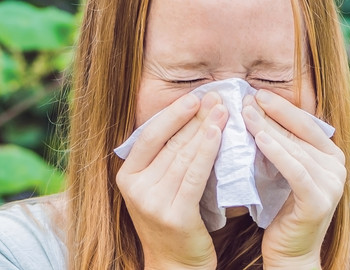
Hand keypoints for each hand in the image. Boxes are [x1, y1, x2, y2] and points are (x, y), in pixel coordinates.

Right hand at [116, 92, 227, 269]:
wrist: (176, 265)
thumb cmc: (172, 221)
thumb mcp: (158, 188)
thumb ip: (164, 160)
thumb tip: (187, 119)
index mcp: (126, 176)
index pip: (149, 136)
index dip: (172, 115)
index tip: (193, 97)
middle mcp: (135, 188)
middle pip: (170, 144)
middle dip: (195, 117)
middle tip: (216, 97)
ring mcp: (153, 202)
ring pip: (183, 156)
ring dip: (205, 129)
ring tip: (222, 110)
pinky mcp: (174, 215)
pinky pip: (194, 175)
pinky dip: (207, 151)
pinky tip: (217, 134)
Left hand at [242, 90, 345, 268]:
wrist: (288, 251)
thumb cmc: (278, 207)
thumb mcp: (280, 169)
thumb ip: (279, 143)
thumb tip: (254, 108)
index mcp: (330, 154)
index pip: (304, 122)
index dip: (281, 106)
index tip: (256, 92)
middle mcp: (337, 166)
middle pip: (299, 132)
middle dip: (271, 113)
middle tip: (245, 97)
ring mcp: (332, 184)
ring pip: (295, 148)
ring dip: (268, 128)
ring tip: (245, 113)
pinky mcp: (319, 201)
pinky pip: (295, 170)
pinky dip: (277, 152)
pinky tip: (259, 138)